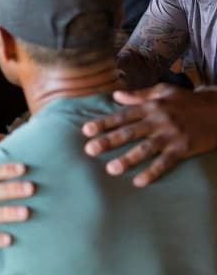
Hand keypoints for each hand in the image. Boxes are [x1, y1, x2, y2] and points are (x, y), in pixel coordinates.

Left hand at [82, 85, 216, 186]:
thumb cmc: (188, 101)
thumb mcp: (164, 92)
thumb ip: (139, 95)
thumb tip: (115, 95)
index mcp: (152, 106)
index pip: (123, 115)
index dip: (104, 123)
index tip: (85, 131)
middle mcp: (159, 120)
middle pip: (129, 132)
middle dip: (108, 141)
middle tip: (89, 150)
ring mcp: (171, 135)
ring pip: (145, 148)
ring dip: (127, 159)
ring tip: (110, 169)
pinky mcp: (183, 148)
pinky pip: (165, 162)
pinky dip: (152, 172)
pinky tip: (139, 182)